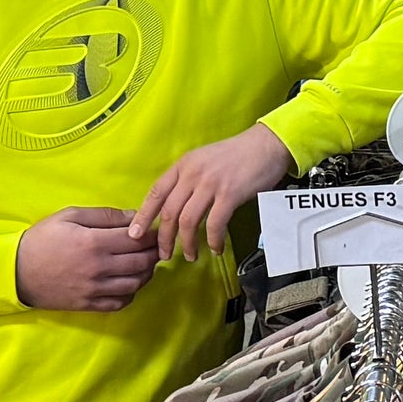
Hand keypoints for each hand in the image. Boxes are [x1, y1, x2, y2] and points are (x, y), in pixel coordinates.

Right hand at [17, 208, 158, 312]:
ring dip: (146, 273)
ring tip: (143, 263)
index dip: (151, 234)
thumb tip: (134, 217)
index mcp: (95, 242)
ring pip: (136, 283)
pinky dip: (131, 292)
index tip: (154, 231)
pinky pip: (121, 302)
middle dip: (153, 253)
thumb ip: (104, 215)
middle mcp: (99, 268)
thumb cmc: (43, 239)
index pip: (138, 239)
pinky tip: (129, 282)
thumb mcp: (70, 216)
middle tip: (153, 246)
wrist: (16, 271)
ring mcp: (95, 290)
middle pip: (142, 262)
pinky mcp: (89, 305)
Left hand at [132, 124, 293, 264]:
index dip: (143, 215)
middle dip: (164, 238)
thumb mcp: (204, 160)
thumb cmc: (237, 155)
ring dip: (187, 243)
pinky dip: (212, 240)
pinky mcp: (230, 194)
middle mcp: (193, 173)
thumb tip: (175, 206)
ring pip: (188, 221)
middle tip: (163, 255)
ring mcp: (211, 183)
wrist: (267, 145)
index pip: (155, 192)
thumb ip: (188, 179)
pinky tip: (215, 248)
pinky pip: (214, 224)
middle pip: (169, 212)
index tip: (135, 234)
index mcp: (183, 165)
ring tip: (190, 256)